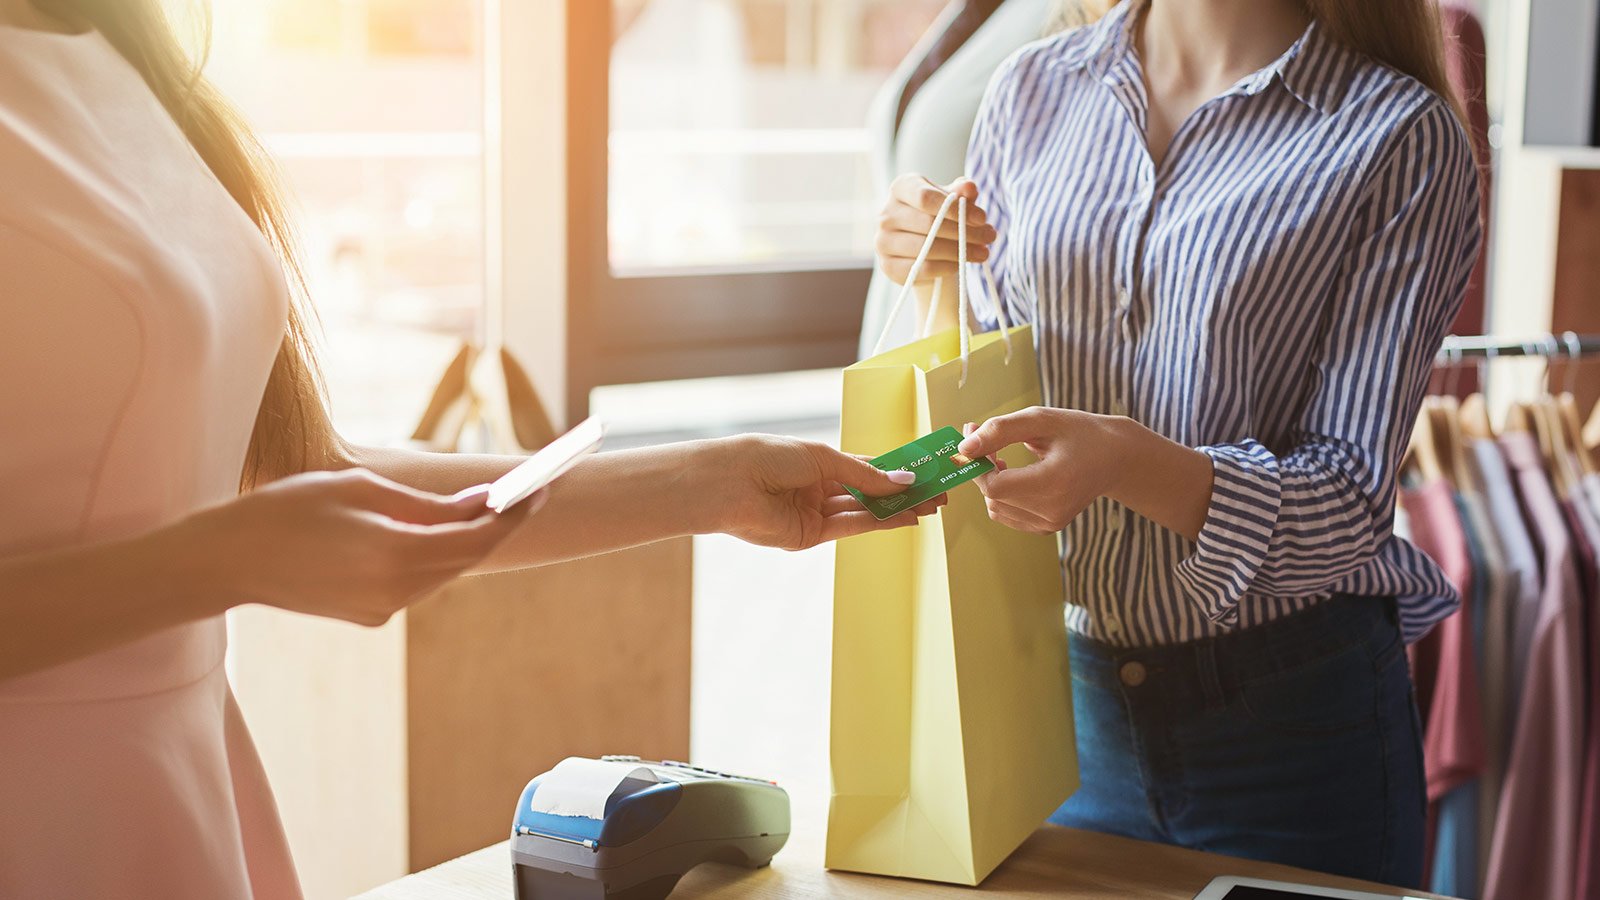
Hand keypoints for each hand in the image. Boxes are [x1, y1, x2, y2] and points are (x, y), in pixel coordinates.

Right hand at [165, 469, 534, 625]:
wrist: (228, 561)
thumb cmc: (288, 510)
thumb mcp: (360, 489)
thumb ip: (426, 503)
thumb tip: (481, 503)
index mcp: (396, 554)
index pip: (478, 538)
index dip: (514, 515)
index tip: (539, 490)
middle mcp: (397, 591)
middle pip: (467, 559)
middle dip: (495, 527)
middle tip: (520, 494)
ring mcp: (384, 610)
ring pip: (443, 573)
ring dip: (459, 542)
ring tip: (472, 507)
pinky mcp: (371, 619)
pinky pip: (416, 584)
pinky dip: (426, 558)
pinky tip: (414, 534)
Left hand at [713, 435, 945, 550]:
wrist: (729, 485)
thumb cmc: (767, 458)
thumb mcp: (823, 458)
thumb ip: (865, 474)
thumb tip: (904, 480)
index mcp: (818, 462)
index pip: (865, 467)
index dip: (896, 470)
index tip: (925, 472)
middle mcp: (818, 488)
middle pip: (869, 492)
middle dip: (902, 494)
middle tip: (936, 494)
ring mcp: (815, 513)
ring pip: (864, 511)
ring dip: (897, 510)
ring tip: (928, 507)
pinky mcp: (810, 536)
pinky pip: (851, 526)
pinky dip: (878, 522)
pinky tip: (903, 517)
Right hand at [877, 175, 996, 284]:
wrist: (924, 245)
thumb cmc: (941, 215)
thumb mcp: (953, 200)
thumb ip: (962, 192)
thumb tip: (969, 188)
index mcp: (902, 188)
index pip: (925, 197)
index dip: (956, 208)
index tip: (982, 218)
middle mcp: (886, 214)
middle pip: (929, 224)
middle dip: (965, 232)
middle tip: (990, 237)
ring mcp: (883, 241)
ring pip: (927, 249)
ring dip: (960, 252)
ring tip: (983, 253)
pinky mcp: (888, 266)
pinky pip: (922, 269)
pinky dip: (947, 268)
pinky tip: (963, 264)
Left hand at [958, 408, 1130, 533]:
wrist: (1116, 458)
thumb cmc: (1079, 433)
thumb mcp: (1040, 420)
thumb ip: (999, 430)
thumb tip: (963, 446)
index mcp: (1054, 483)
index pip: (995, 486)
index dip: (977, 464)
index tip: (975, 439)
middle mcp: (1052, 511)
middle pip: (992, 496)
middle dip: (982, 468)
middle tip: (989, 441)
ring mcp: (1050, 523)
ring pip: (995, 507)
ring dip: (991, 481)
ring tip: (1004, 458)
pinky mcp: (1047, 528)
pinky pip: (1006, 513)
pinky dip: (1002, 494)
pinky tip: (1015, 474)